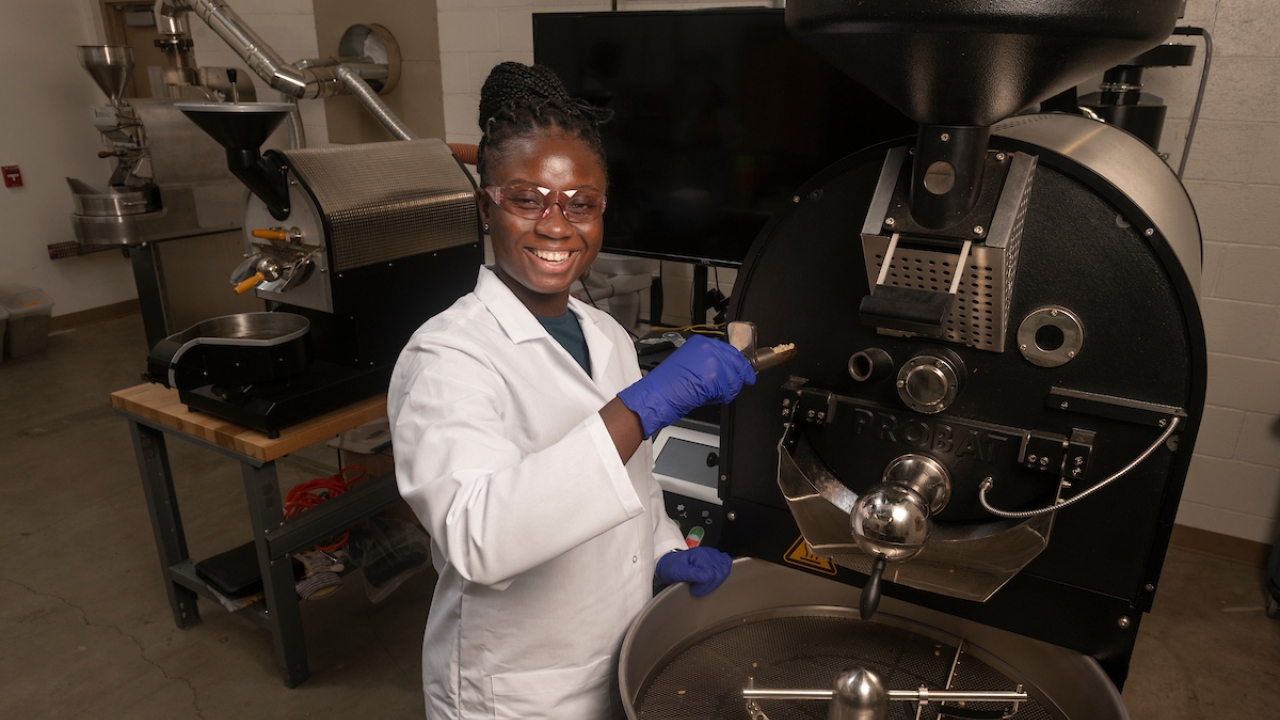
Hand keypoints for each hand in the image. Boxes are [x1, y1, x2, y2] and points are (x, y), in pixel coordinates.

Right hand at [618, 335, 754, 436]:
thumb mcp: (687, 363)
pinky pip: (727, 390)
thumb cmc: (667, 383)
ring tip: (712, 395)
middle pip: (737, 363)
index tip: (746, 372)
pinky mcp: (714, 376)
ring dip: (727, 391)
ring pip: (734, 379)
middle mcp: (708, 348)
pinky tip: (708, 398)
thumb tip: (725, 370)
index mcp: (701, 343)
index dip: (740, 364)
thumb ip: (707, 362)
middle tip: (733, 388)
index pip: (730, 351)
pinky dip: (721, 398)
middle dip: (737, 378)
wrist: (657, 394)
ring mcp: (712, 361)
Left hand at [655, 546, 732, 597]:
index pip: (710, 575)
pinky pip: (727, 563)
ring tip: (704, 585)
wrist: (672, 563)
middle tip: (698, 590)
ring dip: (715, 582)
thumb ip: (691, 574)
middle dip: (709, 587)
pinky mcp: (717, 557)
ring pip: (725, 571)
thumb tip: (705, 578)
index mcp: (698, 555)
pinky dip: (723, 572)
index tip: (693, 591)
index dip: (702, 587)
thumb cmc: (673, 568)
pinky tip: (714, 578)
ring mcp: (714, 554)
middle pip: (719, 574)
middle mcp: (708, 553)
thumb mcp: (677, 572)